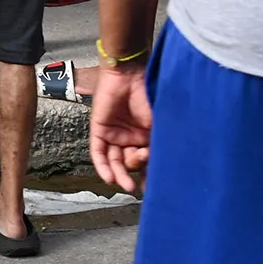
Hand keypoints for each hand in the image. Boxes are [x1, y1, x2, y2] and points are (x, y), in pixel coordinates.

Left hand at [87, 62, 152, 192]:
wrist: (129, 75)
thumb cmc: (148, 95)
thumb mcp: (158, 124)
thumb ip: (158, 144)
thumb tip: (163, 167)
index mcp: (146, 136)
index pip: (146, 161)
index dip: (149, 175)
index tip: (154, 189)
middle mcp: (129, 138)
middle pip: (129, 163)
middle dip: (134, 172)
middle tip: (137, 184)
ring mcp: (114, 134)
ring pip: (114, 160)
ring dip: (119, 174)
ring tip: (125, 184)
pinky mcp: (99, 130)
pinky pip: (98, 152)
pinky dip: (103, 166)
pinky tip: (109, 178)